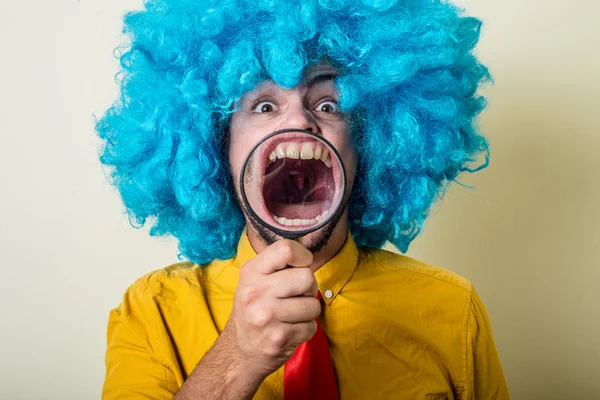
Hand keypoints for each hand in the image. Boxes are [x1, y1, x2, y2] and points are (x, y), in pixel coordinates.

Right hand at [223, 240, 320, 378]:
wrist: (239, 351)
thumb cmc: (253, 309)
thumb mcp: (254, 280)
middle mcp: (257, 292)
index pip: (286, 249)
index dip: (302, 256)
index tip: (301, 266)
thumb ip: (277, 265)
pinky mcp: (279, 338)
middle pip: (307, 277)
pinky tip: (290, 330)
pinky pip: (312, 327)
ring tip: (292, 315)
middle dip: (309, 288)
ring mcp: (268, 316)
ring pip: (313, 304)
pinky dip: (306, 329)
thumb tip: (309, 254)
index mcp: (251, 272)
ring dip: (308, 311)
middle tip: (297, 296)